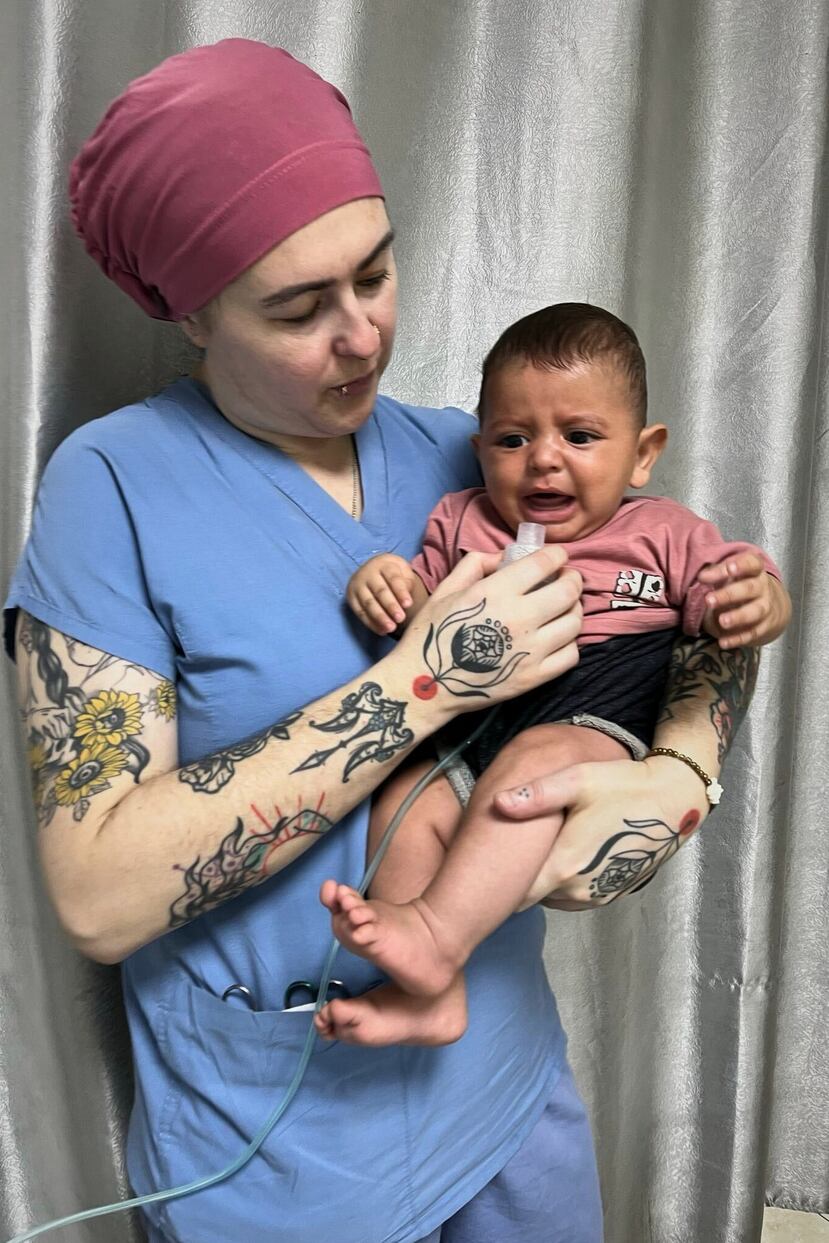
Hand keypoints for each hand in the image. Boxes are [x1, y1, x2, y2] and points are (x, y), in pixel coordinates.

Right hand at [348, 554, 420, 633]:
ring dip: (380, 617)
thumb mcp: (404, 572)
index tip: (408, 604)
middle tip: (401, 618)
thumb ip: (408, 583)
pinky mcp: (351, 598)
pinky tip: (382, 631)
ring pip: (368, 603)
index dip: (401, 591)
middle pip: (379, 591)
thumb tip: (405, 600)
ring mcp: (357, 586)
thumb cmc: (393, 574)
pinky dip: (371, 623)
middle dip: (390, 606)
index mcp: (383, 564)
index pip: (393, 578)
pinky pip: (360, 613)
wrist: (374, 571)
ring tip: (391, 628)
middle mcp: (367, 573)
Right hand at [395, 546, 582, 713]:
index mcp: (497, 592)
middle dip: (572, 579)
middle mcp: (520, 618)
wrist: (427, 684)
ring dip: (573, 609)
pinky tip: (557, 638)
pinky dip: (569, 642)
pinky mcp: (535, 677)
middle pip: (569, 591)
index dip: (557, 554)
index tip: (557, 556)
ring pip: (574, 622)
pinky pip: (570, 655)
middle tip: (566, 578)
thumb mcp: (446, 588)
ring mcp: (531, 650)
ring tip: (563, 607)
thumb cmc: (433, 633)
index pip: (544, 563)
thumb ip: (477, 564)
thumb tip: (506, 556)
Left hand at [495, 754, 708, 908]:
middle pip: (532, 895)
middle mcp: (578, 890)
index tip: (487, 863)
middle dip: (520, 877)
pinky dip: (564, 882)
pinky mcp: (611, 895)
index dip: (500, 880)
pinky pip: (573, 897)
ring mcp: (597, 896)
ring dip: (543, 880)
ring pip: (552, 898)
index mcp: (564, 866)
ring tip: (539, 849)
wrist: (675, 800)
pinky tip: (565, 853)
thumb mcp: (579, 780)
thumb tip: (498, 803)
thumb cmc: (624, 785)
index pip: (516, 893)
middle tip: (512, 847)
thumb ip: (537, 794)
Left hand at [697, 555, 790, 648]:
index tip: (729, 568)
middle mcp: (763, 587)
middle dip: (729, 595)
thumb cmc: (744, 583)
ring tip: (722, 621)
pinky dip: (738, 639)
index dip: (741, 565)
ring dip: (738, 617)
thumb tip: (702, 577)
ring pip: (755, 612)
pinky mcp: (765, 626)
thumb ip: (717, 572)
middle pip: (749, 589)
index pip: (751, 564)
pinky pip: (752, 633)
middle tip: (709, 600)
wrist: (772, 604)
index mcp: (755, 570)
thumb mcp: (734, 572)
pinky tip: (723, 642)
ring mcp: (766, 607)